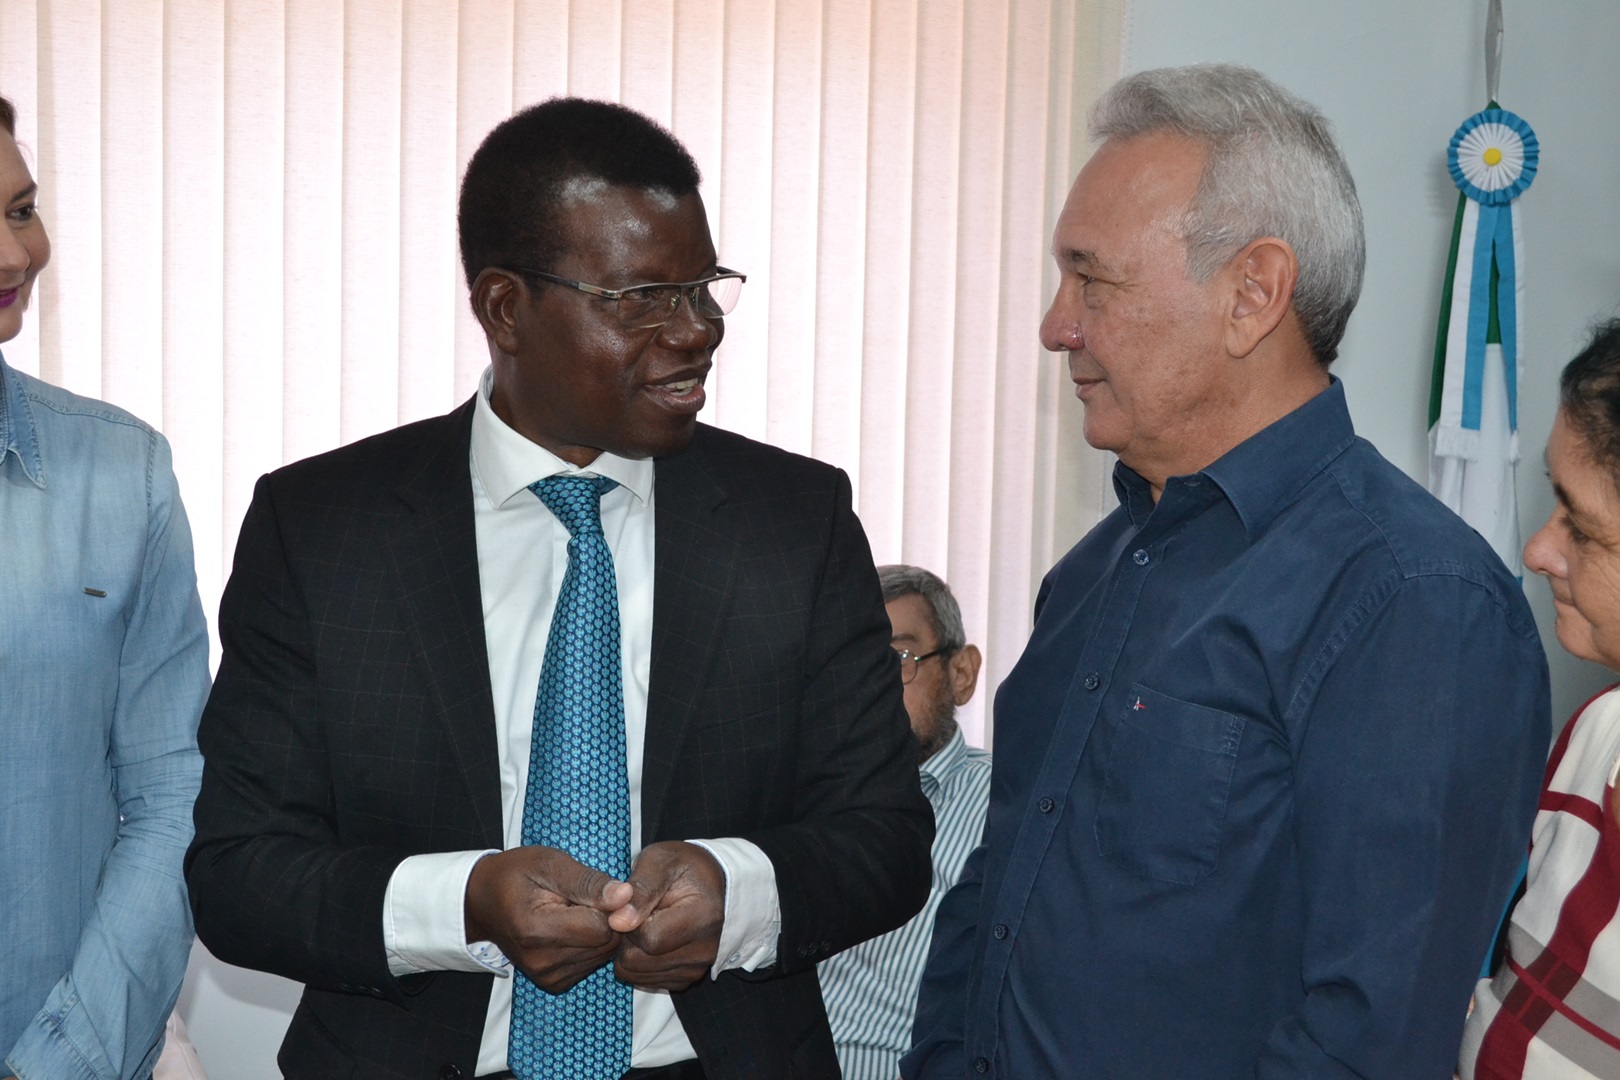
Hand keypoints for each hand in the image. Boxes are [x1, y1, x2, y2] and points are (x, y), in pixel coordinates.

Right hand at [464, 845, 633, 993]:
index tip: (592, 889)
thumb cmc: (516, 875)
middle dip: (605, 918)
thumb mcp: (550, 864)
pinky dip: (590, 945)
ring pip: (603, 955)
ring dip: (599, 931)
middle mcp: (542, 961)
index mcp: (536, 929)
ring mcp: (546, 976)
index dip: (608, 904)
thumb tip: (626, 896)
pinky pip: (592, 964)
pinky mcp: (553, 984)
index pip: (602, 927)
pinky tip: (571, 927)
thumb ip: (589, 882)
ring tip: (573, 910)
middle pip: (606, 943)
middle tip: (581, 898)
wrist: (484, 901)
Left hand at [609, 841, 725, 990]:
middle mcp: (705, 949)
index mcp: (703, 916)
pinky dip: (639, 962)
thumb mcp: (660, 861)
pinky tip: (651, 938)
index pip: (648, 937)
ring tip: (646, 923)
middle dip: (627, 937)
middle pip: (639, 961)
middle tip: (638, 913)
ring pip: (637, 974)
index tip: (634, 901)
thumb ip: (640, 888)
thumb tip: (618, 922)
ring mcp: (697, 968)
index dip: (629, 920)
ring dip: (631, 950)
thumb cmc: (683, 867)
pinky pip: (645, 981)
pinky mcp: (686, 979)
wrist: (711, 882)